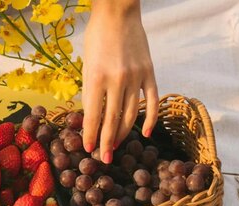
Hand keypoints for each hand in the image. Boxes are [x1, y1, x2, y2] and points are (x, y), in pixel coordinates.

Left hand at [81, 0, 157, 163]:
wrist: (118, 13)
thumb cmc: (96, 38)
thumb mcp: (87, 65)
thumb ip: (91, 90)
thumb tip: (92, 117)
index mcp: (96, 77)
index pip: (93, 115)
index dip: (91, 134)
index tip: (89, 149)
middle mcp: (116, 79)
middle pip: (112, 119)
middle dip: (107, 141)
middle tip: (105, 158)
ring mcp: (135, 77)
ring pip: (131, 114)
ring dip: (124, 133)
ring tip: (117, 146)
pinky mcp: (149, 72)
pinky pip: (151, 101)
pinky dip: (150, 119)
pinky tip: (145, 133)